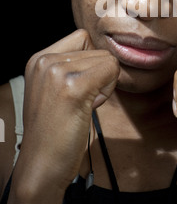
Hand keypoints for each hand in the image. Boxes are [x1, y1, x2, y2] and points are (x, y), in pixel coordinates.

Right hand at [15, 29, 119, 196]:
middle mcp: (44, 60)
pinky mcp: (73, 87)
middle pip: (97, 48)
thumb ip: (72, 66)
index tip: (79, 86)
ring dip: (104, 83)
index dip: (91, 61)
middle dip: (98, 74)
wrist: (41, 165)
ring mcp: (56, 72)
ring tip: (82, 105)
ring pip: (107, 59)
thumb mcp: (54, 89)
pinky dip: (108, 90)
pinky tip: (89, 107)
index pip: (83, 38)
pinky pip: (111, 70)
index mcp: (38, 59)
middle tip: (81, 100)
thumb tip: (106, 55)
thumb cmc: (54, 131)